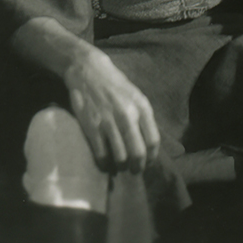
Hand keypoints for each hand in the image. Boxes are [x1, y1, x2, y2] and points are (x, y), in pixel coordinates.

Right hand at [63, 47, 160, 174]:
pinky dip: (104, 164)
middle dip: (138, 166)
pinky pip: (101, 154)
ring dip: (121, 166)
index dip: (152, 157)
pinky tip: (105, 163)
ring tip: (120, 166)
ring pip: (120, 156)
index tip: (148, 163)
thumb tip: (148, 142)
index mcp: (142, 107)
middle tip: (135, 170)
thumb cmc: (115, 86)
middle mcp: (128, 115)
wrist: (89, 72)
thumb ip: (143, 117)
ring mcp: (109, 122)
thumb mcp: (136, 97)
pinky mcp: (92, 127)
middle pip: (138, 152)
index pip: (153, 140)